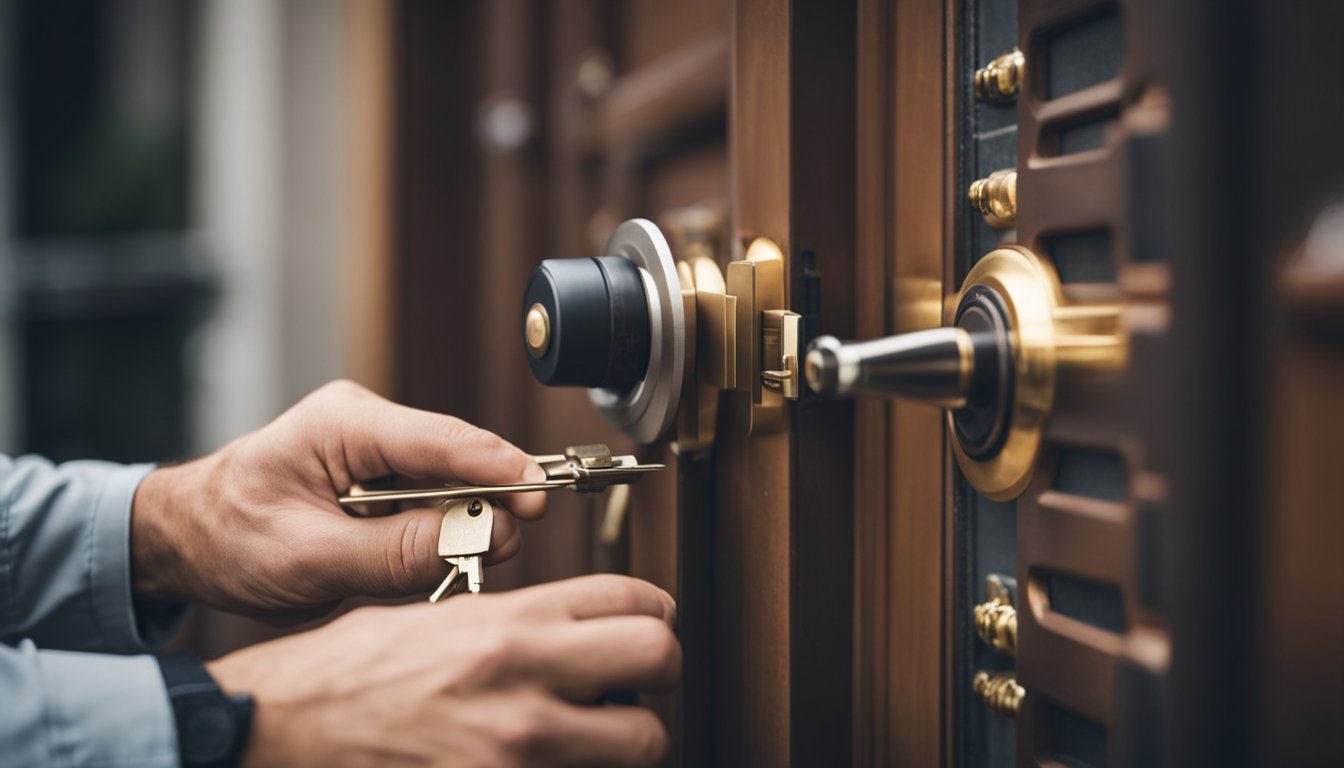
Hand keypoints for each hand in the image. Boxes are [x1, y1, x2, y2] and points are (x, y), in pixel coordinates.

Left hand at [130, 380, 547, 618]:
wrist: (184, 540)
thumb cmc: (226, 538)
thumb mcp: (306, 558)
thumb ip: (394, 552)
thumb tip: (482, 538)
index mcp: (343, 423)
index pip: (442, 438)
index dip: (498, 467)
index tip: (539, 499)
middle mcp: (368, 425)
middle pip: (457, 462)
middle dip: (484, 507)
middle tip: (494, 556)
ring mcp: (378, 451)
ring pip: (450, 487)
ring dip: (459, 528)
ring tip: (452, 569)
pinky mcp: (383, 481)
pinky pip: (432, 505)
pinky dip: (440, 536)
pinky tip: (429, 563)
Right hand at [208, 574, 678, 767]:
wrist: (277, 731)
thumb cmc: (342, 675)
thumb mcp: (433, 618)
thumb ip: (512, 624)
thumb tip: (568, 633)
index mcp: (508, 622)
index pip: (632, 598)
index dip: (652, 611)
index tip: (647, 626)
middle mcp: (525, 678)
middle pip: (659, 656)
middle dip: (657, 671)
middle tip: (635, 684)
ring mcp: (520, 746)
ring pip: (644, 739)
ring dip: (628, 736)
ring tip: (596, 734)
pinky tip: (552, 762)